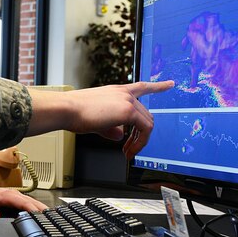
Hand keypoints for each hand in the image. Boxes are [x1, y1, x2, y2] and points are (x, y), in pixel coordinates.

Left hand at [0, 183, 48, 218]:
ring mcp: (16, 196)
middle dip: (40, 208)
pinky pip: (29, 203)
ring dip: (41, 207)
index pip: (20, 201)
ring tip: (51, 216)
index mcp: (5, 195)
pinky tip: (43, 213)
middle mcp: (12, 194)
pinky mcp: (17, 199)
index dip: (30, 207)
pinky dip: (37, 207)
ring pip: (32, 201)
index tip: (38, 214)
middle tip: (51, 217)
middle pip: (30, 201)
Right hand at [27, 80, 173, 158]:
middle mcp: (124, 93)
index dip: (158, 86)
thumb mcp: (96, 120)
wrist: (66, 109)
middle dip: (140, 134)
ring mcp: (128, 100)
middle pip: (146, 115)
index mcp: (116, 91)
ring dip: (140, 141)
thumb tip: (120, 135)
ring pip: (148, 123)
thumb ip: (111, 127)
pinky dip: (140, 143)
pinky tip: (129, 150)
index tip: (170, 84)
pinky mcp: (128, 110)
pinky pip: (145, 130)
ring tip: (127, 152)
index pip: (142, 87)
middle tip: (128, 148)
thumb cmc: (74, 113)